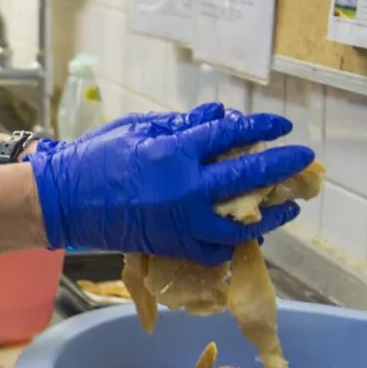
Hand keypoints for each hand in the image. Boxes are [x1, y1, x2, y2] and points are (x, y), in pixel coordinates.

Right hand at [27, 109, 315, 264]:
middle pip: (248, 176)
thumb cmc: (98, 157)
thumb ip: (183, 125)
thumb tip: (221, 118)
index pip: (230, 136)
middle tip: (303, 159)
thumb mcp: (139, 128)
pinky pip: (217, 249)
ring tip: (288, 205)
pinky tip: (246, 231)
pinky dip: (235, 242)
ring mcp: (181, 221)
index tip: (282, 127)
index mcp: (174, 152)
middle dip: (282, 166)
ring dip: (271, 214)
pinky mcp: (174, 245)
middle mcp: (184, 188)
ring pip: (241, 223)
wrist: (64, 200)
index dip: (260, 129)